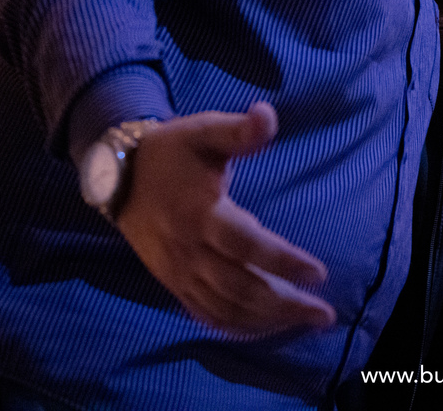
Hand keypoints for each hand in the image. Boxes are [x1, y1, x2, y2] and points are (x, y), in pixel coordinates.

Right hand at [115, 101, 335, 336]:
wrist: (116, 175)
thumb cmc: (172, 151)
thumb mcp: (204, 131)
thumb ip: (239, 130)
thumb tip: (268, 114)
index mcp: (201, 214)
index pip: (246, 245)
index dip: (281, 261)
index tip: (319, 273)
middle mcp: (189, 250)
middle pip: (240, 288)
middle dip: (285, 304)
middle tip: (325, 313)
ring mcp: (179, 272)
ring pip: (225, 308)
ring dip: (267, 320)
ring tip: (307, 320)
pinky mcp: (173, 283)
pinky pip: (206, 314)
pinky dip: (238, 327)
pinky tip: (268, 328)